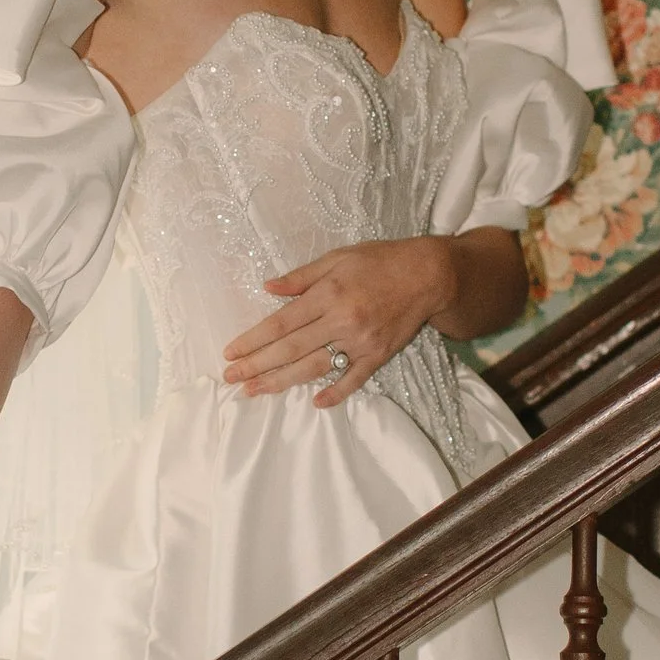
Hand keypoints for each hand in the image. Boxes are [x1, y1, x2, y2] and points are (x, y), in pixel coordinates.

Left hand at [223, 237, 459, 407]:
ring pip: (315, 367)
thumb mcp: (337, 258)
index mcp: (328, 294)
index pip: (281, 323)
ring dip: (282, 382)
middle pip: (291, 349)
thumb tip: (268, 287)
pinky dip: (335, 392)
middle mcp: (342, 320)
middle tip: (232, 380)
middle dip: (257, 365)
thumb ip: (301, 276)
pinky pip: (354, 379)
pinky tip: (315, 402)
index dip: (253, 340)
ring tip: (256, 392)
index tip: (231, 353)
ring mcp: (361, 342)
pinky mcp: (379, 355)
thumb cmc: (380, 261)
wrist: (428, 275)